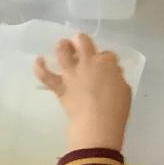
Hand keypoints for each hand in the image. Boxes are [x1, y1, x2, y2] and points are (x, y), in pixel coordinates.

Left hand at [35, 34, 131, 152]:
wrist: (97, 123)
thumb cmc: (116, 109)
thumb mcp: (124, 89)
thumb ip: (117, 78)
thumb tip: (112, 74)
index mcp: (106, 63)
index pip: (108, 54)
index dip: (108, 59)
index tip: (109, 67)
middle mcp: (87, 62)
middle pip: (83, 41)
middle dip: (82, 41)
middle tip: (82, 46)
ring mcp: (71, 73)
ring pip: (63, 51)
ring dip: (63, 46)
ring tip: (63, 46)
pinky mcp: (59, 86)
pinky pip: (45, 74)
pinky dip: (40, 67)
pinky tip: (39, 60)